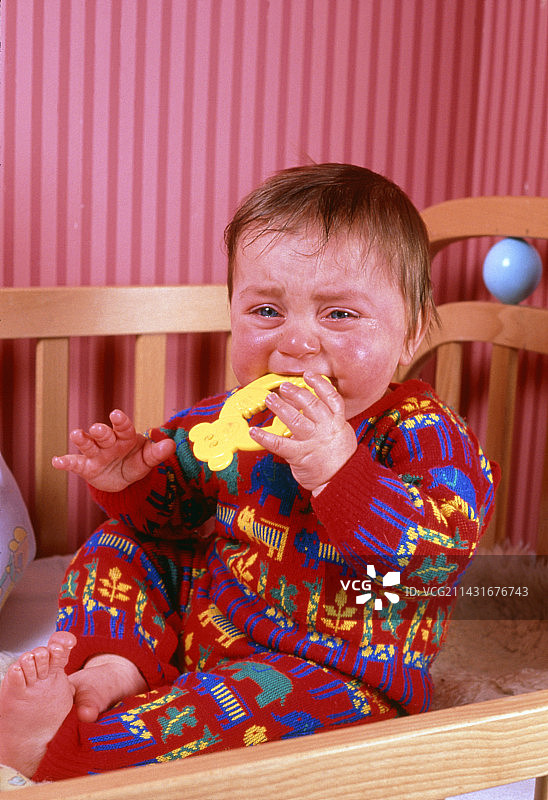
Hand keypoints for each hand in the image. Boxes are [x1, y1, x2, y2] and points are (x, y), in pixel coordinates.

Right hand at [51, 409, 175, 491]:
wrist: (122, 480)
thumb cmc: (135, 463)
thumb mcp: (147, 461)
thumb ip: (157, 453)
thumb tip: (171, 444)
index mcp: (125, 437)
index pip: (123, 427)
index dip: (120, 421)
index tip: (116, 414)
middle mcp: (109, 443)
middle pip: (104, 435)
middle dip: (100, 431)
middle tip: (97, 428)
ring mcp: (96, 454)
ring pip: (88, 444)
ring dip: (81, 440)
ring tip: (76, 435)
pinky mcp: (86, 466)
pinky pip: (75, 463)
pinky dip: (65, 462)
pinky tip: (56, 461)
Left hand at [248, 373, 356, 492]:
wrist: (341, 481)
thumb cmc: (340, 458)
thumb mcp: (340, 433)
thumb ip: (327, 418)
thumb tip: (306, 403)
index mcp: (338, 422)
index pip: (331, 397)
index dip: (319, 384)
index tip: (308, 375)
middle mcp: (325, 429)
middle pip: (311, 404)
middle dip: (295, 392)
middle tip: (283, 386)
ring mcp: (312, 442)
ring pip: (294, 419)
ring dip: (280, 407)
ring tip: (269, 399)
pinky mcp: (299, 455)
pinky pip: (278, 444)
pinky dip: (264, 437)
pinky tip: (254, 431)